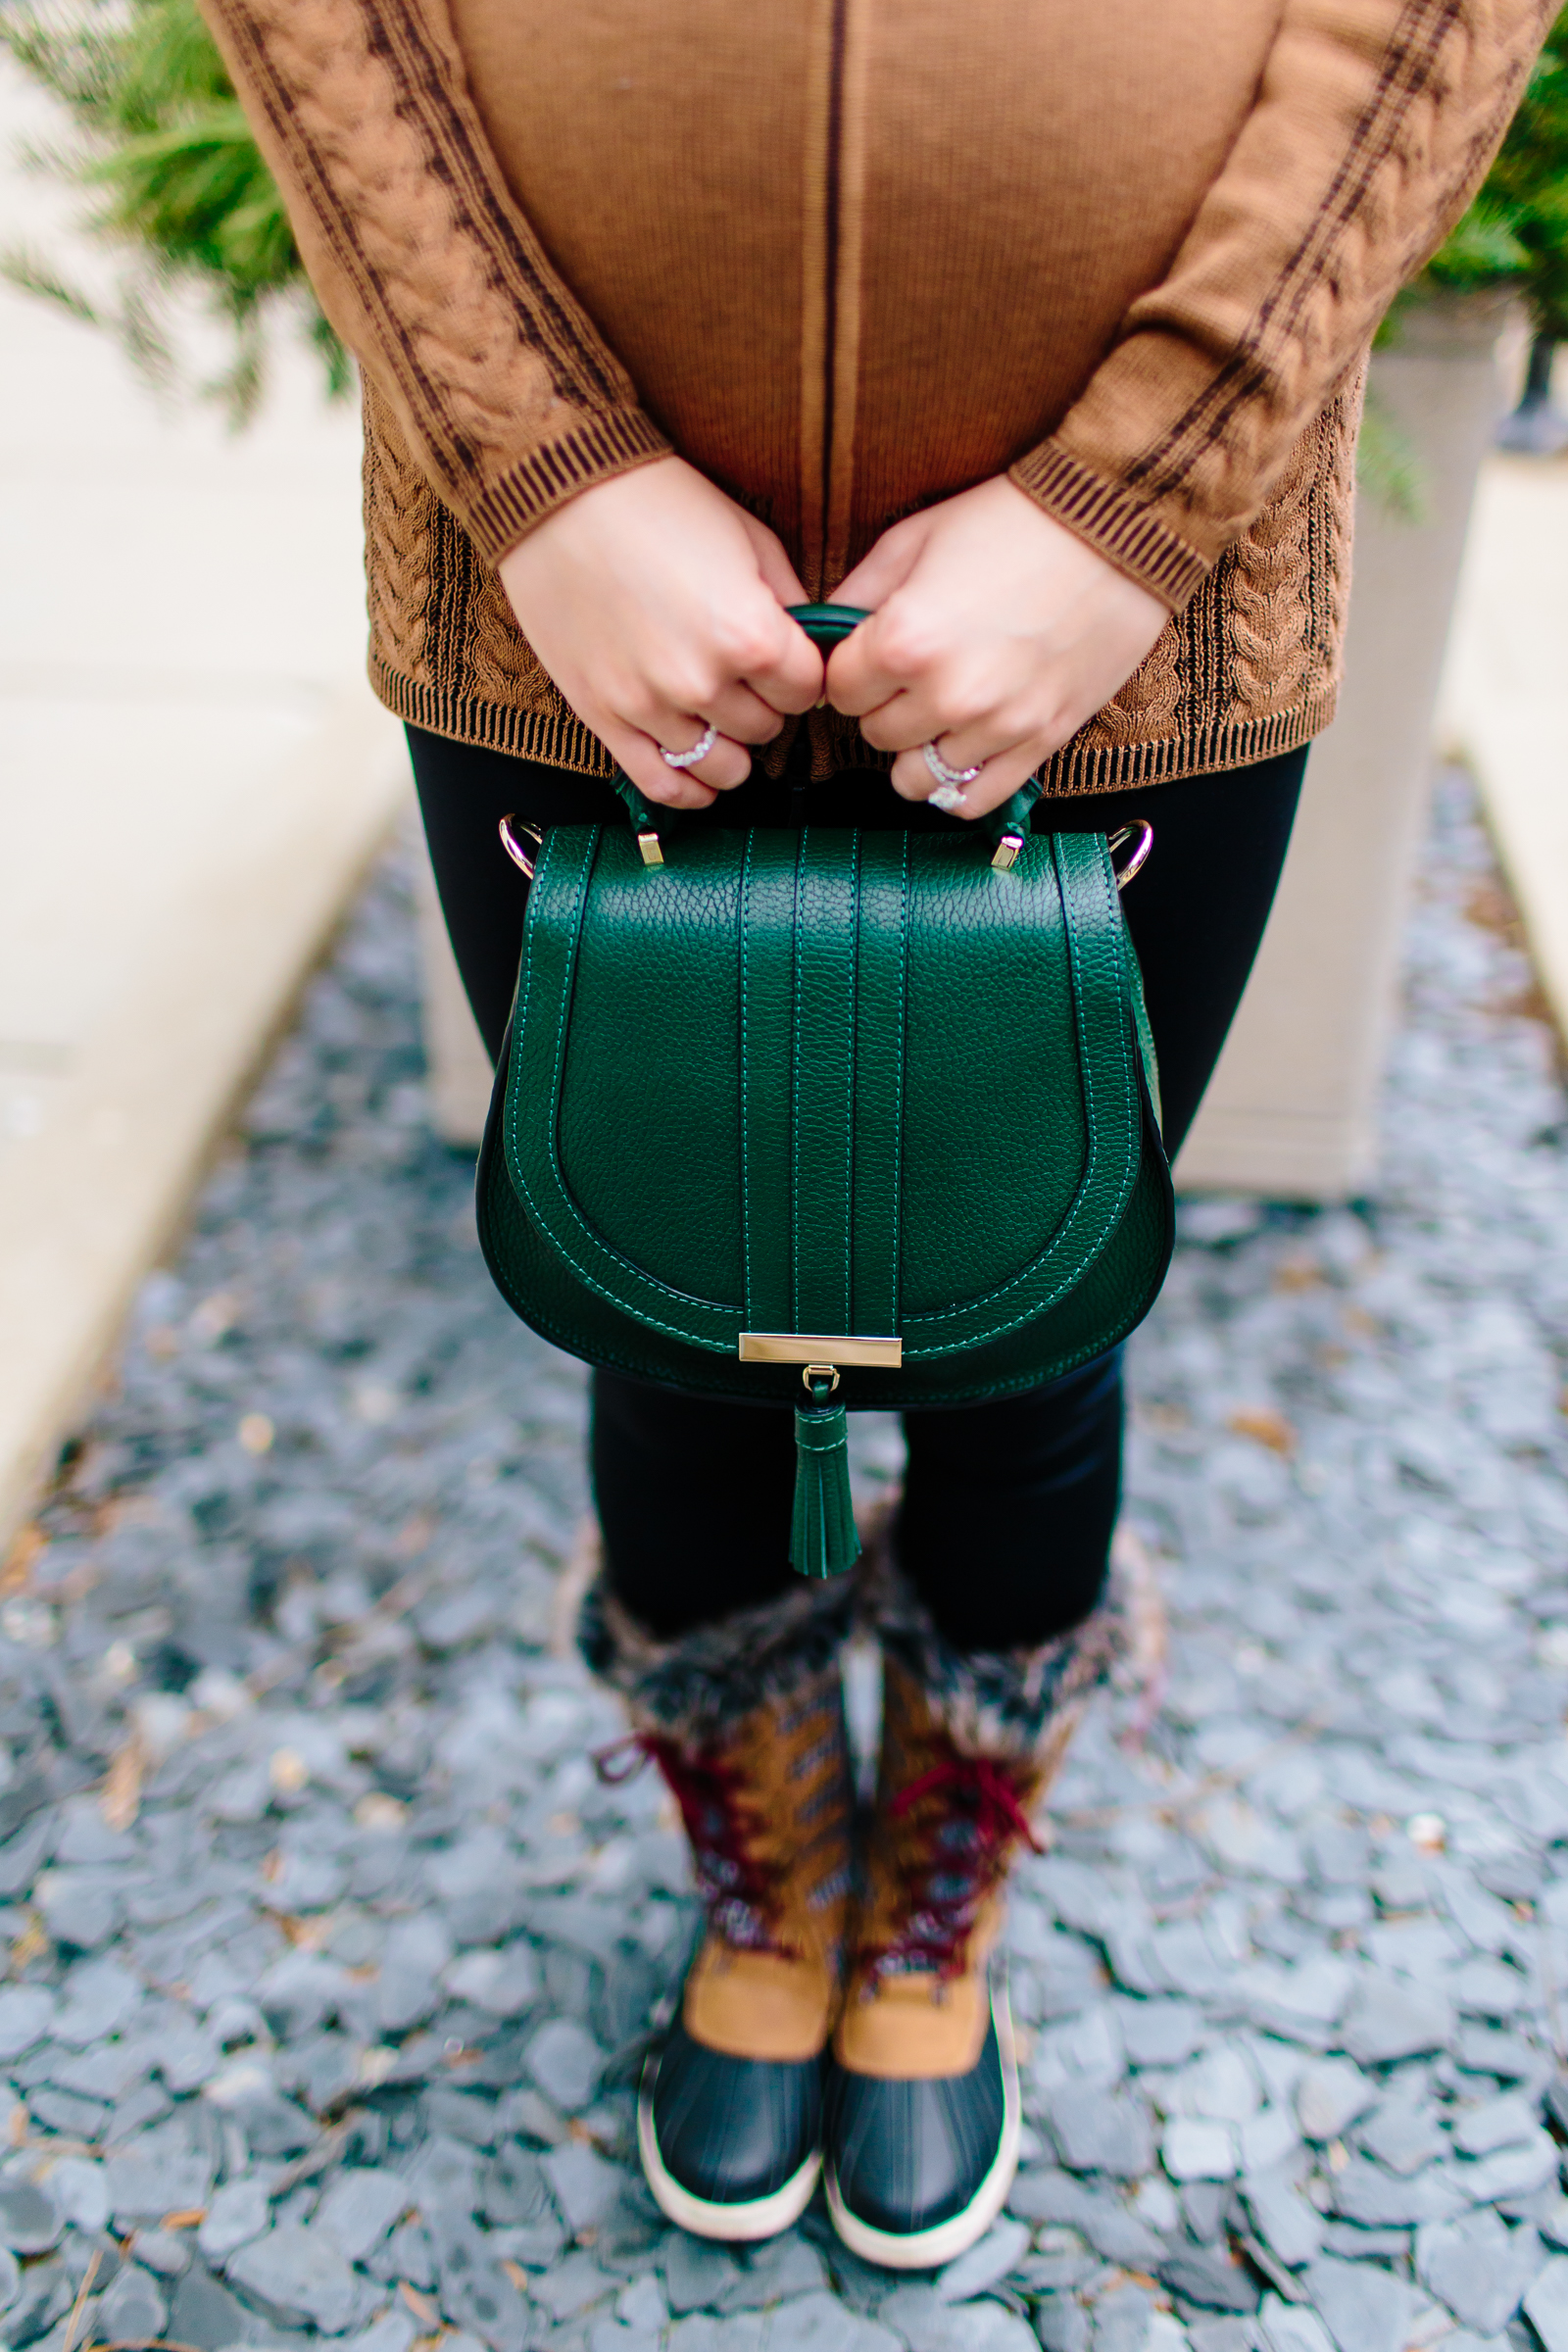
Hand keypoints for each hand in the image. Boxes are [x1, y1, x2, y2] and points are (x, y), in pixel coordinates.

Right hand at [498, 457, 823, 808]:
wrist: (557, 494)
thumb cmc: (655, 502)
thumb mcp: (748, 535)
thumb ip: (789, 600)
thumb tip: (810, 645)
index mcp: (750, 635)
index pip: (809, 692)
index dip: (801, 674)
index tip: (785, 661)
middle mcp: (704, 682)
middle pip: (766, 729)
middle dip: (763, 703)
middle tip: (743, 675)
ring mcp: (651, 707)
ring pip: (722, 766)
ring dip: (728, 745)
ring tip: (717, 714)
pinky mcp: (605, 718)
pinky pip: (661, 785)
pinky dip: (688, 789)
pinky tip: (696, 772)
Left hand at [826, 477, 1169, 818]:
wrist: (1116, 525)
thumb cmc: (1013, 521)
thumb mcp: (916, 537)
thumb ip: (857, 592)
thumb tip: (823, 634)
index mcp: (906, 640)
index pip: (839, 691)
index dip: (850, 670)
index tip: (870, 656)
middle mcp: (948, 693)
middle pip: (875, 734)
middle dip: (884, 705)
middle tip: (911, 675)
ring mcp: (997, 725)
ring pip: (917, 777)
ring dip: (919, 748)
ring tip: (938, 713)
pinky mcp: (1041, 740)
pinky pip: (974, 800)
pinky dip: (957, 786)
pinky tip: (959, 754)